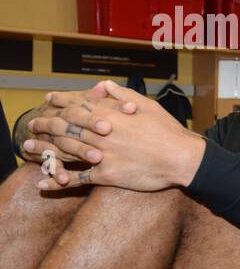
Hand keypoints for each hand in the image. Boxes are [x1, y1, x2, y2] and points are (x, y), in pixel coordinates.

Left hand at [31, 81, 204, 192]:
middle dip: (45, 124)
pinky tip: (43, 183)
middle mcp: (101, 133)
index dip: (60, 102)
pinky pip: (77, 179)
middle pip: (65, 127)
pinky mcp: (107, 175)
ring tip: (27, 149)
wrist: (182, 158)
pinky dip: (59, 182)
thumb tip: (106, 85)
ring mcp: (102, 154)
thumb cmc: (168, 130)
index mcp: (110, 114)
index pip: (77, 105)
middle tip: (33, 124)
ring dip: (44, 149)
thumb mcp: (148, 106)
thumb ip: (123, 95)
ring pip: (65, 150)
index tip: (48, 100)